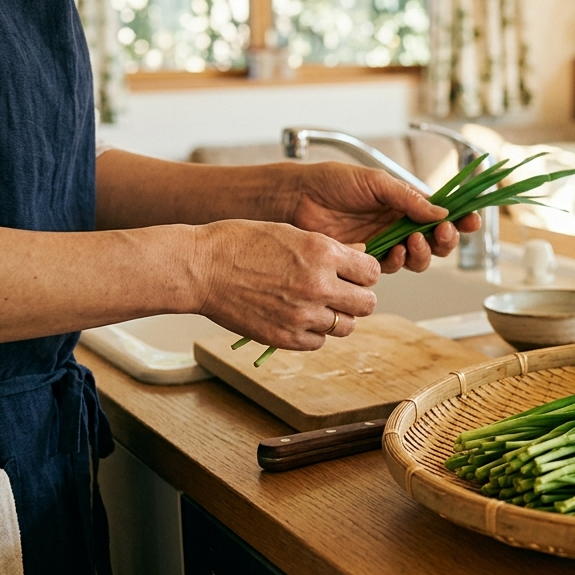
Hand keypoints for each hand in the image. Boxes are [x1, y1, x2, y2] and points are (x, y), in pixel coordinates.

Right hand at [192, 220, 379, 350]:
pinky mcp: (285, 337)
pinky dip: (314, 333)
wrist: (202, 267)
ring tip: (318, 306)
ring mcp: (302, 314)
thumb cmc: (241, 243)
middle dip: (358, 297)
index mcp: (323, 252)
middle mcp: (318, 285)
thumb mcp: (292, 232)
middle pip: (367, 304)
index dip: (364, 273)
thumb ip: (329, 249)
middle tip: (343, 293)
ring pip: (347, 326)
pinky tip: (298, 318)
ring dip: (338, 317)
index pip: (372, 271)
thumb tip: (359, 258)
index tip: (354, 273)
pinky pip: (319, 342)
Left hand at [284, 162, 480, 272]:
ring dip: (423, 253)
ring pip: (418, 258)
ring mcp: (383, 242)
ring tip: (413, 242)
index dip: (460, 219)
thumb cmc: (331, 182)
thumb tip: (440, 213)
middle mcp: (397, 223)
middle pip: (435, 240)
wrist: (296, 199)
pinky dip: (398, 261)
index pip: (440, 213)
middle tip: (442, 234)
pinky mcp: (366, 259)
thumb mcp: (375, 182)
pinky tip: (393, 251)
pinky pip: (392, 267)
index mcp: (404, 201)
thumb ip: (409, 198)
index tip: (472, 220)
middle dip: (445, 240)